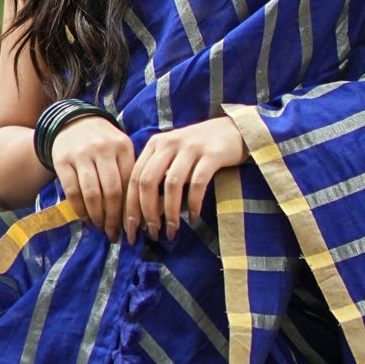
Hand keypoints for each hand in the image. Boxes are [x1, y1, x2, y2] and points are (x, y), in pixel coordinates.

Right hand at [49, 116, 135, 241]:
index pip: (130, 183)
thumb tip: (139, 211)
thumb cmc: (104, 143)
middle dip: (114, 217)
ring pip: (92, 194)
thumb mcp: (121, 149)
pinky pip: (72, 191)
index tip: (131, 225)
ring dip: (97, 216)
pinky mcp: (63, 160)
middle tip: (114, 233)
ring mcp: (81, 154)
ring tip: (100, 227)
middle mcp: (103, 148)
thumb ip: (130, 172)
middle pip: (112, 191)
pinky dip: (79, 210)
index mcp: (123, 146)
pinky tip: (85, 218)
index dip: (131, 208)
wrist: (73, 122)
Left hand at [125, 118, 246, 244]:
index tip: (131, 229)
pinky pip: (197, 183)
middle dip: (147, 212)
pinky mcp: (212, 154)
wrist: (234, 130)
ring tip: (172, 231)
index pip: (135, 177)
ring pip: (171, 184)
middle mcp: (169, 143)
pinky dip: (193, 203)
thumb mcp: (174, 159)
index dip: (130, 206)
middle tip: (152, 234)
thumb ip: (159, 179)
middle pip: (148, 181)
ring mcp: (190, 147)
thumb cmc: (199, 150)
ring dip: (170, 212)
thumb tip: (146, 216)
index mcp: (155, 144)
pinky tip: (193, 218)